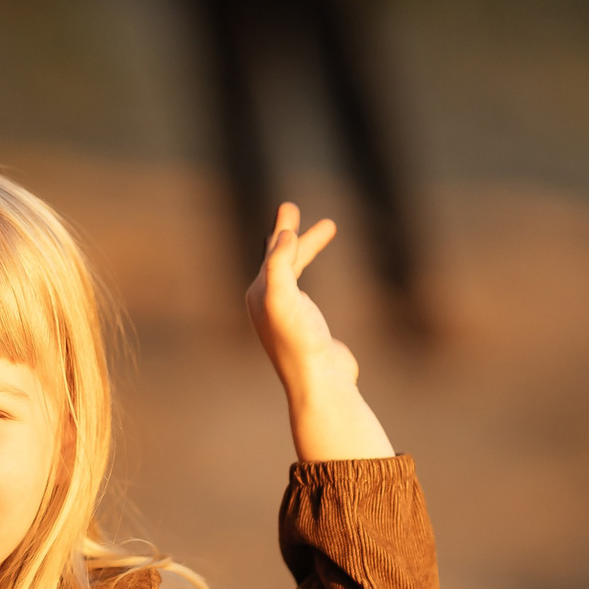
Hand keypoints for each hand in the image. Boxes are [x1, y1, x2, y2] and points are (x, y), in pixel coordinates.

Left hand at [246, 203, 393, 460]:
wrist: (320, 382)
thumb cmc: (299, 342)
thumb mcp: (283, 298)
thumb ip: (280, 264)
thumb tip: (284, 233)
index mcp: (259, 295)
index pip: (272, 253)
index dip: (283, 228)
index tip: (290, 206)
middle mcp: (268, 304)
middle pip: (279, 258)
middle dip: (290, 233)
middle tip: (293, 206)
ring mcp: (287, 316)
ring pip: (294, 272)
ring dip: (306, 249)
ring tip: (329, 227)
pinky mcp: (307, 326)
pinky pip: (305, 289)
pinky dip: (312, 274)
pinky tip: (318, 278)